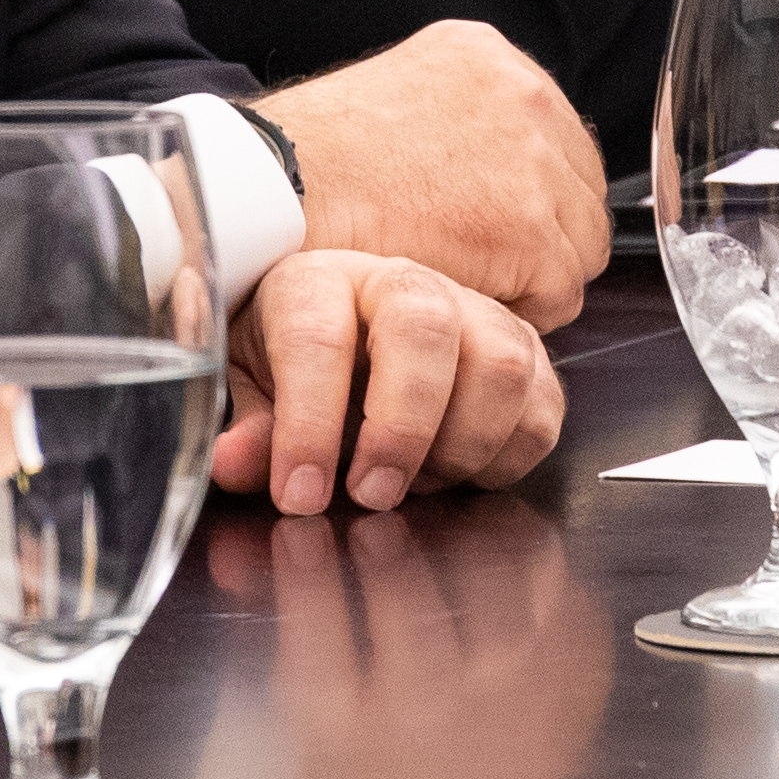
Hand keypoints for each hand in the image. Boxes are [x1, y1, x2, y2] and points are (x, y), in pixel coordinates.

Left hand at [211, 251, 564, 517]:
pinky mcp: (524, 349)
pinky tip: (461, 474)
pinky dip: (508, 456)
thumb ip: (251, 427)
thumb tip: (235, 464)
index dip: (308, 425)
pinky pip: (544, 405)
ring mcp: (474, 311)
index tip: (299, 494)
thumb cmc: (298, 353)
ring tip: (418, 484)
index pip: (318, 338)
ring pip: (501, 363)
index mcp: (320, 282)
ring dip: (463, 443)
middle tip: (371, 496)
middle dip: (401, 428)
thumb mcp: (252, 383)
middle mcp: (403, 284)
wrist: (349, 322)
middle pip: (426, 328)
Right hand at [254, 22, 607, 322]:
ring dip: (531, 274)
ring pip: (579, 245)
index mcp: (487, 54)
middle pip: (579, 190)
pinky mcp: (528, 227)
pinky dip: (518, 310)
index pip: (557, 137)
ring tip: (465, 282)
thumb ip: (457, 123)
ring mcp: (532, 158)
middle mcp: (522, 93)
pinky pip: (560, 293)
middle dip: (541, 233)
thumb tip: (497, 170)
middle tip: (480, 263)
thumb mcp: (395, 100)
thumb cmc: (309, 164)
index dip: (530, 195)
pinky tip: (462, 298)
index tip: (493, 223)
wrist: (276, 192)